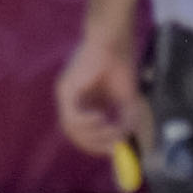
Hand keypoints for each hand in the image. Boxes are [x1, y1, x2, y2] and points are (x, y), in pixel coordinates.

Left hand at [58, 24, 148, 165]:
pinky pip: (72, 118)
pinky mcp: (65, 90)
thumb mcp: (126, 102)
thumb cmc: (121, 66)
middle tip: (113, 145)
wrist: (113, 42)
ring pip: (72, 130)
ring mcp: (66, 96)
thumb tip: (120, 144)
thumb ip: (123, 123)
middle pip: (76, 135)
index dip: (99, 145)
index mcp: (86, 102)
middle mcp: (73, 100)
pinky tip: (100, 117)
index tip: (115, 149)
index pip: (84, 133)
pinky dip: (87, 124)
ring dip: (95, 136)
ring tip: (111, 127)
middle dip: (96, 145)